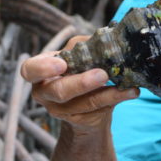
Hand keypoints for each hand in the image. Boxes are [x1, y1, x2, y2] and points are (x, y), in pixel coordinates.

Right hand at [21, 36, 138, 129]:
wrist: (87, 104)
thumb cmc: (80, 70)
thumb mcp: (79, 55)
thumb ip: (86, 47)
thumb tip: (107, 39)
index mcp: (40, 71)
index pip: (29, 70)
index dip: (42, 68)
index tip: (62, 64)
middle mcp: (45, 93)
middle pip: (58, 91)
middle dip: (81, 83)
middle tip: (101, 75)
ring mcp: (60, 110)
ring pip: (83, 103)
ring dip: (108, 94)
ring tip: (126, 86)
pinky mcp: (79, 121)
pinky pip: (98, 110)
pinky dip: (116, 99)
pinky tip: (131, 91)